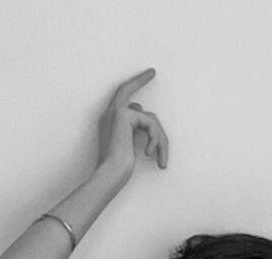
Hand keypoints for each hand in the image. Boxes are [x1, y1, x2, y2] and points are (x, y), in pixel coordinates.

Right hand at [95, 68, 168, 185]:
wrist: (110, 174)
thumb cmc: (117, 169)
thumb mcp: (129, 148)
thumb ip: (135, 131)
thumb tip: (147, 120)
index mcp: (109, 122)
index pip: (121, 99)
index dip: (133, 86)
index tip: (145, 76)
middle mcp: (110, 114)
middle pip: (128, 91)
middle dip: (140, 79)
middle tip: (152, 71)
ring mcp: (116, 112)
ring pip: (149, 118)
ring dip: (160, 140)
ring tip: (162, 160)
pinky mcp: (124, 115)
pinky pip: (150, 123)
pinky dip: (155, 140)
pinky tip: (149, 154)